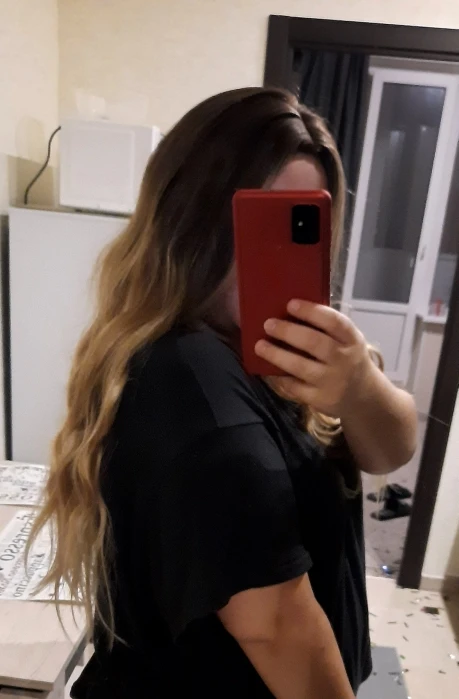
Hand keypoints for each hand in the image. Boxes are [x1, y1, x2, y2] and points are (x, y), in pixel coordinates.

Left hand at [254, 299, 374, 417]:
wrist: (362, 396)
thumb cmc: (347, 358)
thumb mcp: (347, 341)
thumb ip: (326, 328)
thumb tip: (289, 310)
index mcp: (352, 339)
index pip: (334, 322)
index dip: (311, 312)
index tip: (290, 304)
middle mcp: (344, 360)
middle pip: (314, 342)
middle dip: (288, 331)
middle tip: (268, 324)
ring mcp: (332, 381)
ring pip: (300, 366)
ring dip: (277, 354)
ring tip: (260, 346)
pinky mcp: (320, 399)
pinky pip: (294, 386)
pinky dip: (279, 376)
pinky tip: (267, 367)